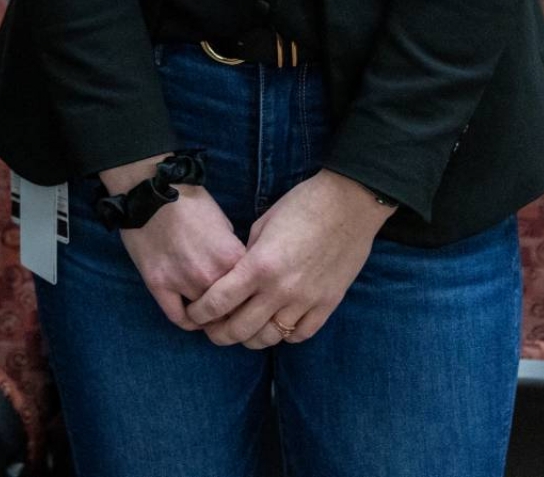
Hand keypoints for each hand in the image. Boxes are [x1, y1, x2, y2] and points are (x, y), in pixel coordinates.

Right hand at [102, 156, 246, 330]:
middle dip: (234, 313)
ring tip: (213, 313)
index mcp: (233, 259)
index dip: (252, 298)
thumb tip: (238, 275)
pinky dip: (189, 321)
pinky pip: (178, 317)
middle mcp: (211, 276)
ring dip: (211, 317)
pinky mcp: (158, 285)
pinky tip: (192, 316)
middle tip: (233, 312)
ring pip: (206, 317)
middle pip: (231, 311)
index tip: (250, 301)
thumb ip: (233, 255)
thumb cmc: (191, 202)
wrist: (151, 190)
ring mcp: (183, 282)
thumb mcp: (225, 224)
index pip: (252, 294)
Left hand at [183, 170, 392, 348]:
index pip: (218, 302)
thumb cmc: (301, 205)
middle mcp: (280, 289)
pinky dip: (284, 335)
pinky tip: (277, 326)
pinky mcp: (328, 305)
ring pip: (270, 338)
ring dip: (251, 339)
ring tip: (243, 332)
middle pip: (240, 329)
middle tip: (212, 331)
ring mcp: (306, 301)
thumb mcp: (262, 225)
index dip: (200, 313)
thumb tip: (235, 277)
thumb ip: (246, 256)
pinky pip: (300, 334)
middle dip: (219, 334)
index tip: (193, 314)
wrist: (349, 204)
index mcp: (258, 266)